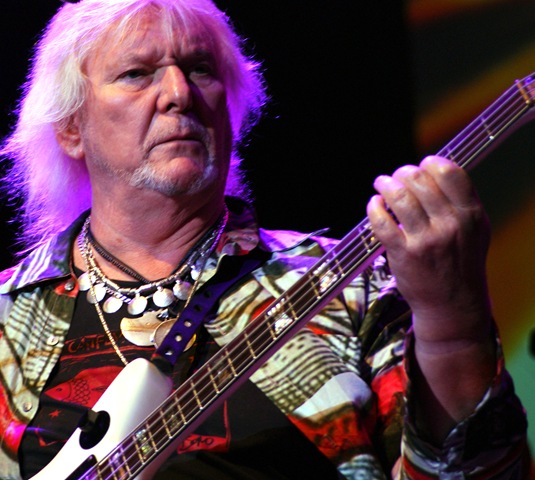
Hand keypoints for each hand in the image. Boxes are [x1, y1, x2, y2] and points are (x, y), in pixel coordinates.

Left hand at [366, 155, 491, 345]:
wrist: (452, 305)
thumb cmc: (460, 264)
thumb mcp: (474, 231)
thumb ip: (460, 202)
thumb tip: (434, 172)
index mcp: (471, 215)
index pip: (450, 173)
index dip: (430, 163)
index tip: (421, 165)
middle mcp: (450, 225)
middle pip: (419, 179)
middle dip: (402, 173)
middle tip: (395, 177)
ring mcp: (426, 240)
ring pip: (398, 196)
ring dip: (385, 184)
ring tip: (381, 184)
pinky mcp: (403, 253)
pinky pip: (381, 221)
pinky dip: (373, 207)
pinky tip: (374, 205)